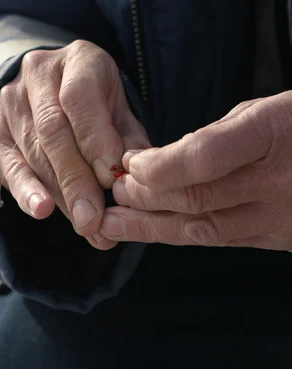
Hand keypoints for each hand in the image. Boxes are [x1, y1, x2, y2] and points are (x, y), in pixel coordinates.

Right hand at [0, 40, 149, 248]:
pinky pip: (9, 166)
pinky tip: (42, 210)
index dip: (95, 139)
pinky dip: (27, 191)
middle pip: (52, 130)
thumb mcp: (120, 111)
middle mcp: (37, 75)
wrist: (50, 89)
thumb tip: (134, 181)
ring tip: (85, 226)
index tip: (112, 179)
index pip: (78, 97)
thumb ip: (128, 141)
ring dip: (59, 194)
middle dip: (75, 179)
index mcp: (77, 59)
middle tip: (94, 218)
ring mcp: (10, 104)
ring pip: (33, 153)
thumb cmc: (97, 104)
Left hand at [100, 91, 291, 250]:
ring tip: (113, 224)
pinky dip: (181, 235)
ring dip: (151, 228)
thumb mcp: (268, 110)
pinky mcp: (281, 240)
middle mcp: (280, 181)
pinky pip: (221, 240)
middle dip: (146, 197)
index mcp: (276, 134)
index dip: (160, 167)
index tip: (131, 165)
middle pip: (197, 199)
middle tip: (115, 193)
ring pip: (203, 230)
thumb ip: (216, 137)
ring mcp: (283, 218)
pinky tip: (150, 231)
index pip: (204, 159)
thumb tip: (162, 162)